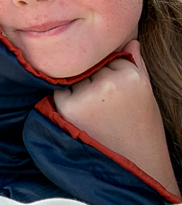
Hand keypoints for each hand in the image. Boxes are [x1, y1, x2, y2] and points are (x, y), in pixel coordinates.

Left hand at [53, 40, 179, 197]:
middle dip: (91, 74)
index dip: (107, 67)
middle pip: (88, 63)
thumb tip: (128, 38)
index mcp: (131, 75)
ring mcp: (88, 95)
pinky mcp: (69, 107)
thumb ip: (134, 62)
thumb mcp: (144, 91)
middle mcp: (109, 83)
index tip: (113, 85)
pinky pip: (60, 90)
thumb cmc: (141, 127)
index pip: (107, 54)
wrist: (137, 167)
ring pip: (74, 75)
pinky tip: (82, 115)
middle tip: (102, 100)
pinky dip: (65, 97)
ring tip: (94, 109)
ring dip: (77, 85)